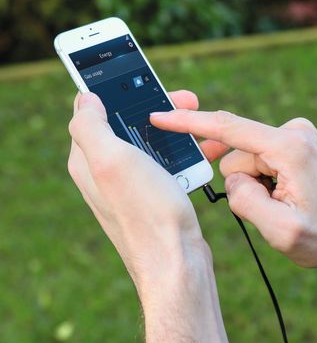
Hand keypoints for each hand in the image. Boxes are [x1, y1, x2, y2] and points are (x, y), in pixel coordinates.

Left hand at [67, 90, 206, 293]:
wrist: (177, 264)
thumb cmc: (146, 213)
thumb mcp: (111, 161)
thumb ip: (90, 126)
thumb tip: (85, 99)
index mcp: (88, 160)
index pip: (93, 110)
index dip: (117, 90)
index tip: (143, 78)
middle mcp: (106, 172)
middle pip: (127, 123)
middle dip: (156, 107)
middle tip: (186, 98)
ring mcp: (131, 186)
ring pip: (152, 141)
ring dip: (176, 129)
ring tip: (201, 124)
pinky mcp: (155, 197)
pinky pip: (169, 163)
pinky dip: (186, 152)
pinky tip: (205, 151)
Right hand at [150, 108, 316, 274]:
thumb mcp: (280, 231)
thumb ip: (244, 200)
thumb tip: (231, 178)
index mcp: (289, 148)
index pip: (228, 128)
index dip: (189, 122)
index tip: (159, 115)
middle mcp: (294, 132)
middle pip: (237, 154)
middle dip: (244, 183)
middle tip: (271, 209)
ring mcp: (297, 134)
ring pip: (247, 159)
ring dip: (256, 184)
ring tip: (284, 205)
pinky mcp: (297, 141)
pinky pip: (260, 158)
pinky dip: (263, 179)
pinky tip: (284, 197)